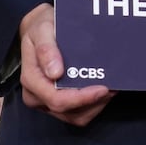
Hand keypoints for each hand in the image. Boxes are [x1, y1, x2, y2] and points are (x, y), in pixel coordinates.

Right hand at [18, 3, 114, 125]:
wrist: (39, 28)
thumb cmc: (41, 28)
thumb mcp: (42, 30)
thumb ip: (46, 50)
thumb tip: (55, 72)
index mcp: (32, 80)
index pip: (57, 99)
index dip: (82, 98)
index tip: (102, 88)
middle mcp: (37, 96)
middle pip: (69, 112)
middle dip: (94, 102)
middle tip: (113, 87)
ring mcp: (47, 102)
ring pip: (76, 116)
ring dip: (96, 105)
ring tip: (111, 87)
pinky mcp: (58, 102)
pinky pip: (78, 112)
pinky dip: (94, 104)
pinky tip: (104, 89)